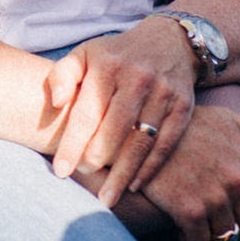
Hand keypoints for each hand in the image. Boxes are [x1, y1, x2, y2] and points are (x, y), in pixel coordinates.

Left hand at [45, 15, 198, 200]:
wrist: (169, 42)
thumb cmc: (116, 55)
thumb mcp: (85, 54)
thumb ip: (62, 76)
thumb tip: (56, 104)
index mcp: (108, 66)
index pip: (87, 113)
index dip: (72, 145)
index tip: (60, 171)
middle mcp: (137, 78)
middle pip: (114, 130)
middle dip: (96, 160)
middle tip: (84, 179)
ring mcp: (163, 92)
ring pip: (141, 141)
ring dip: (123, 173)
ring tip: (107, 198)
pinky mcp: (183, 106)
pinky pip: (166, 143)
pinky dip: (151, 167)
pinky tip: (135, 184)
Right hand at [137, 103, 239, 240]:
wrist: (144, 134)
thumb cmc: (188, 126)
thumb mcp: (228, 118)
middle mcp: (238, 181)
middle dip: (239, 219)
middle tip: (221, 211)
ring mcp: (214, 198)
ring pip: (228, 234)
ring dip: (215, 228)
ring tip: (201, 215)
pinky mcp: (190, 212)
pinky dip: (194, 237)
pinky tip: (184, 224)